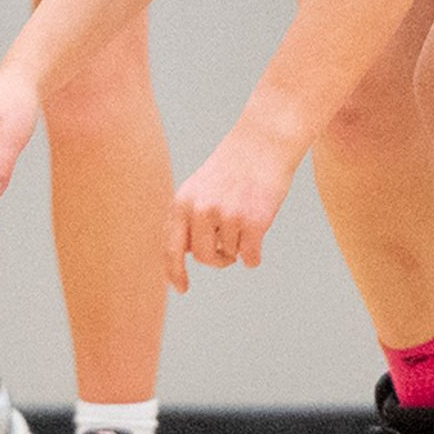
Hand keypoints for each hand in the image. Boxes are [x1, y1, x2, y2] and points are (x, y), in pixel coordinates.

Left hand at [168, 126, 300, 289]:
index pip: (171, 247)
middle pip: (204, 258)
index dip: (174, 272)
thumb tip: (187, 255)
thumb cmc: (231, 169)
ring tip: (245, 220)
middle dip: (218, 259)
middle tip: (229, 248)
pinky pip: (250, 257)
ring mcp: (226, 216)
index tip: (181, 289)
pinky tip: (259, 236)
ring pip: (230, 255)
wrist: (261, 144)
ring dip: (239, 247)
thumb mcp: (198, 188)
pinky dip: (255, 255)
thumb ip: (188, 218)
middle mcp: (200, 211)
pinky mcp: (253, 222)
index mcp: (182, 203)